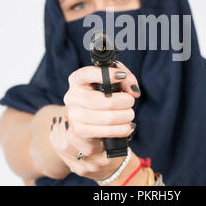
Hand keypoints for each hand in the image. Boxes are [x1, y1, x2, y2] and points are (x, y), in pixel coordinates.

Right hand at [49, 61, 141, 182]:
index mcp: (77, 80)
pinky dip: (121, 129)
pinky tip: (126, 127)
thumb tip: (133, 91)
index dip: (105, 74)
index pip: (86, 74)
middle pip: (104, 100)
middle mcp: (72, 97)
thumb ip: (126, 79)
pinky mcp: (80, 132)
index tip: (120, 76)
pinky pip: (106, 132)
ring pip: (107, 118)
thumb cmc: (106, 95)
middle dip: (124, 101)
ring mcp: (74, 115)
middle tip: (130, 102)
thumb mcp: (115, 81)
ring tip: (129, 115)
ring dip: (125, 116)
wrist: (94, 120)